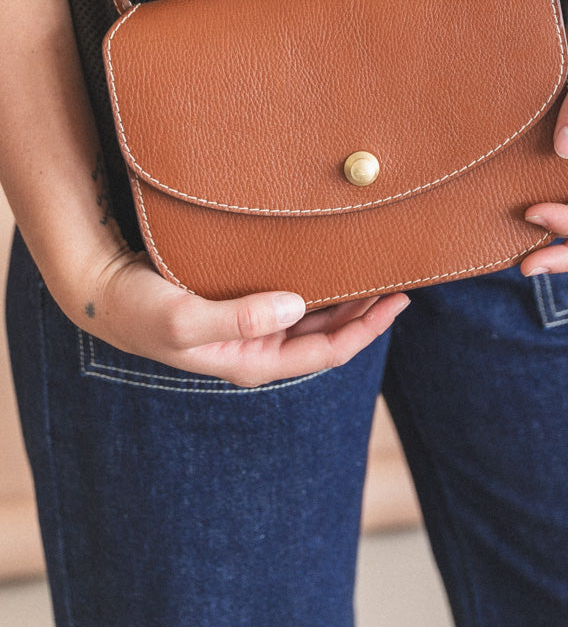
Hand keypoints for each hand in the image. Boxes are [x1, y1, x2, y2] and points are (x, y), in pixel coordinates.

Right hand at [58, 237, 408, 387]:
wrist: (105, 290)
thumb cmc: (139, 309)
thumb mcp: (183, 320)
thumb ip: (237, 319)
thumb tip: (296, 307)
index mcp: (252, 360)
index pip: (326, 352)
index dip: (367, 329)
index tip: (399, 300)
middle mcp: (259, 346)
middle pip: (329, 335)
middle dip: (367, 313)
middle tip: (402, 280)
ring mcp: (251, 326)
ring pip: (316, 317)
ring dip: (349, 299)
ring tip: (380, 273)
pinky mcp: (242, 301)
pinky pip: (295, 297)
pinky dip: (322, 284)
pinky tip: (334, 266)